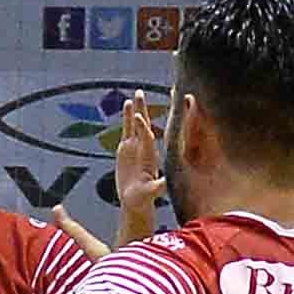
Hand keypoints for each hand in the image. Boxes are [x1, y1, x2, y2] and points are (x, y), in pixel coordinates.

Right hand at [112, 90, 168, 220]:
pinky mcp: (128, 148)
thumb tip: (166, 183)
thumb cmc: (144, 199)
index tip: (139, 116)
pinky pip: (128, 129)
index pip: (147, 137)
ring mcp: (137, 146)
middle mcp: (145, 148)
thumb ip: (158, 186)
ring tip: (135, 95)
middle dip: (143, 109)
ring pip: (136, 124)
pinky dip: (128, 117)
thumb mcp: (151, 193)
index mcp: (150, 156)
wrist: (136, 200)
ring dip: (137, 109)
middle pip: (144, 124)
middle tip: (140, 93)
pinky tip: (127, 105)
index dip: (143, 127)